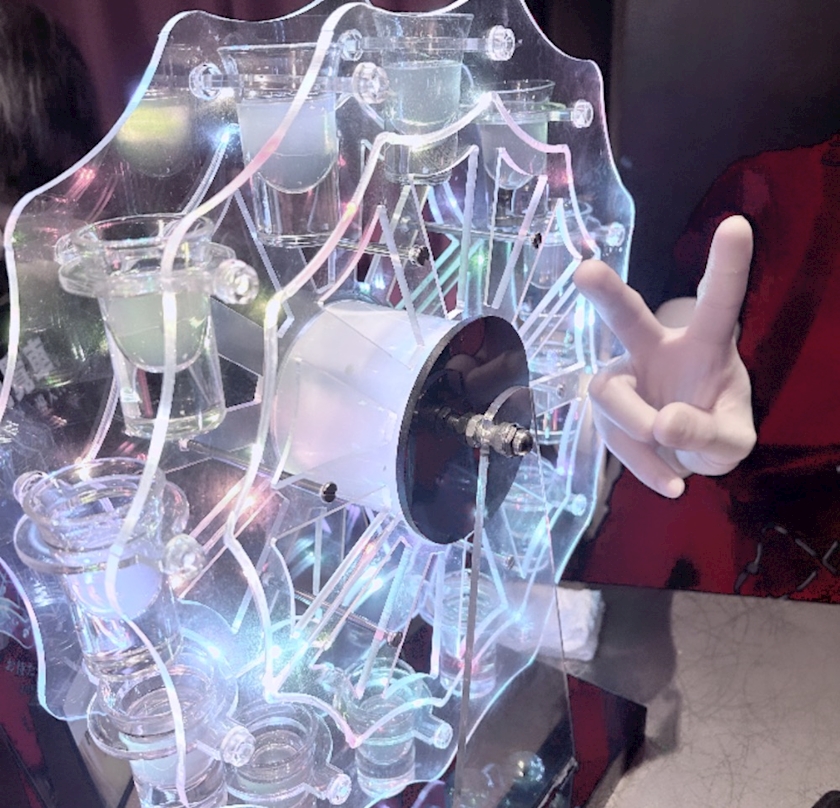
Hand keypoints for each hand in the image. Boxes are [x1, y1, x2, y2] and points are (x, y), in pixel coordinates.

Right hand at [573, 215, 756, 497]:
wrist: (682, 456)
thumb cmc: (714, 431)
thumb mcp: (732, 443)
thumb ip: (708, 435)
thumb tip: (661, 422)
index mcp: (705, 345)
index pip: (718, 302)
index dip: (727, 266)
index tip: (737, 225)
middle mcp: (657, 348)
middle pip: (629, 316)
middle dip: (607, 293)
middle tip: (585, 272)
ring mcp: (623, 375)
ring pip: (610, 393)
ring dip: (636, 428)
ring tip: (674, 464)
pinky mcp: (603, 405)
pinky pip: (608, 432)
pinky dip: (640, 463)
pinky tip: (670, 482)